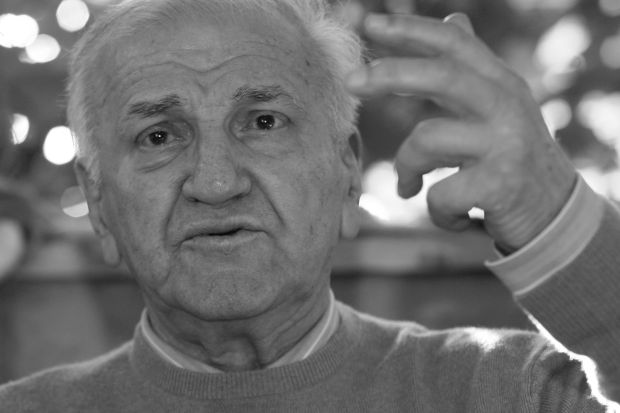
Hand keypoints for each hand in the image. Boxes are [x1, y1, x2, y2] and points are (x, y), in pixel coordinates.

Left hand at [345, 13, 576, 251]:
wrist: (557, 214)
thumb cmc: (513, 158)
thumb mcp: (499, 106)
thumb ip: (472, 67)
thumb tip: (454, 17)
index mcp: (500, 84)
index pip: (454, 44)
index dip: (410, 30)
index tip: (369, 22)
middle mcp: (506, 106)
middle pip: (441, 76)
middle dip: (391, 74)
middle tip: (350, 81)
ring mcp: (505, 145)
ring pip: (426, 140)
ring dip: (406, 168)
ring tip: (407, 186)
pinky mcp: (499, 186)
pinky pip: (438, 195)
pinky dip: (436, 212)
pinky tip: (452, 216)